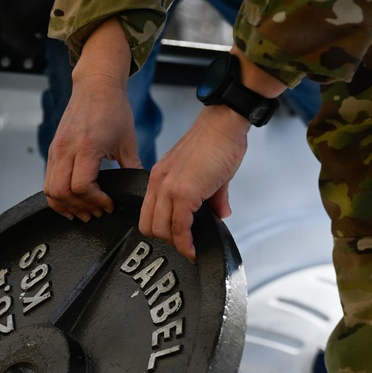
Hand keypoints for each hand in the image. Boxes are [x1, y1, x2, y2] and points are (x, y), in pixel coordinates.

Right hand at [44, 20, 139, 220]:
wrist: (96, 85)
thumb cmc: (113, 109)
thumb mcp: (128, 141)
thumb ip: (133, 168)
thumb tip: (140, 190)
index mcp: (87, 146)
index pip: (82, 187)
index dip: (96, 201)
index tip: (109, 204)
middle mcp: (66, 149)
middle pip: (61, 192)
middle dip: (80, 207)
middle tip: (97, 212)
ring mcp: (56, 150)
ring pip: (50, 190)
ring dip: (66, 206)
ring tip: (84, 211)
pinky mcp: (53, 150)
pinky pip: (47, 181)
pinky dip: (57, 196)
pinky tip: (72, 202)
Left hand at [139, 105, 251, 262]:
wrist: (224, 123)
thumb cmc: (216, 141)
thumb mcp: (208, 174)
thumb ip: (212, 197)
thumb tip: (220, 213)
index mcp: (159, 177)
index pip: (147, 214)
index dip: (159, 232)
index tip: (174, 241)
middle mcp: (159, 182)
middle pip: (149, 226)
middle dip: (166, 242)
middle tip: (183, 247)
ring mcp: (169, 188)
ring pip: (162, 230)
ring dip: (177, 245)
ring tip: (191, 249)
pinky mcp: (185, 193)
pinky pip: (180, 227)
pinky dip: (186, 243)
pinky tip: (194, 248)